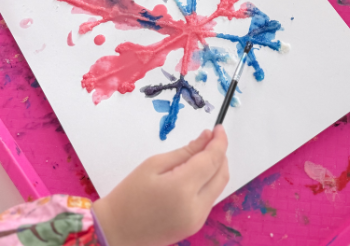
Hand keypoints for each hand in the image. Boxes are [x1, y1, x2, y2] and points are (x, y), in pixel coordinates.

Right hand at [92, 126, 228, 245]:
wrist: (116, 232)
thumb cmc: (129, 195)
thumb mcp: (154, 164)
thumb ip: (186, 151)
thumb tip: (207, 137)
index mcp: (182, 188)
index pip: (212, 160)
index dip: (219, 141)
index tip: (218, 128)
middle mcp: (195, 207)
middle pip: (221, 174)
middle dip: (220, 153)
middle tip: (210, 139)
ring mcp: (197, 220)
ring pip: (219, 186)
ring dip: (216, 168)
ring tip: (202, 154)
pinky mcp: (195, 226)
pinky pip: (210, 198)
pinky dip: (209, 182)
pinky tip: (197, 173)